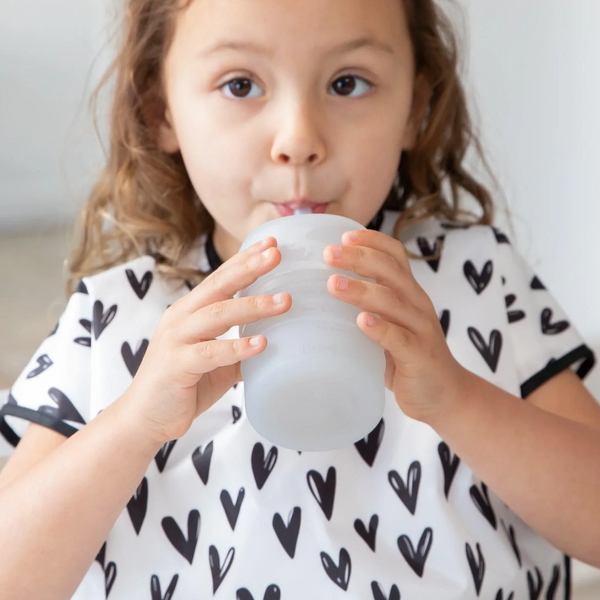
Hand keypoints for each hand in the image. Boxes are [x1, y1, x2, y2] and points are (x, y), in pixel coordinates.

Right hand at [121, 237, 290, 444]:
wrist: (145, 417)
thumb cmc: (183, 384)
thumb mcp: (217, 361)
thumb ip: (241, 348)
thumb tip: (279, 344)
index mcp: (191, 311)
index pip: (221, 278)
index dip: (245, 260)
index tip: (271, 244)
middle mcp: (182, 318)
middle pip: (219, 286)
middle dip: (249, 268)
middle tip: (277, 254)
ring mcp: (177, 339)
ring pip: (218, 315)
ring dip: (253, 306)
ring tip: (284, 301)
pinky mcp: (177, 365)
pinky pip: (211, 353)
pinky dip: (237, 347)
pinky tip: (261, 344)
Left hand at [323, 228, 468, 423]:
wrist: (444, 394)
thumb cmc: (408, 355)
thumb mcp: (391, 322)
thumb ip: (371, 305)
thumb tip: (326, 287)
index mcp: (409, 293)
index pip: (395, 256)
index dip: (372, 241)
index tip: (344, 235)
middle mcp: (417, 304)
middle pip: (390, 271)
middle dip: (359, 258)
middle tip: (328, 253)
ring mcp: (421, 330)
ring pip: (392, 302)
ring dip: (361, 290)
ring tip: (332, 284)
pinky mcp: (419, 356)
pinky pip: (400, 339)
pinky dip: (380, 329)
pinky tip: (361, 322)